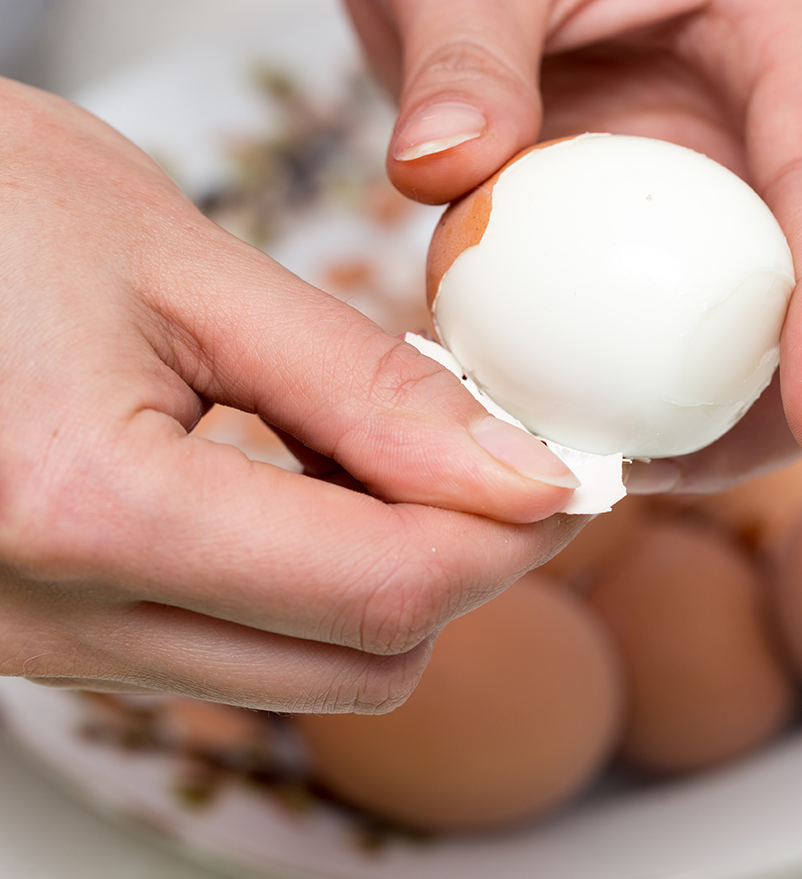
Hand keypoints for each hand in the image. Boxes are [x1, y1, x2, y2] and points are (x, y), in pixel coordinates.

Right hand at [0, 77, 582, 712]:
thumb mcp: (183, 268)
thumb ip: (363, 387)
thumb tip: (512, 471)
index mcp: (89, 510)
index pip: (386, 588)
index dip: (510, 535)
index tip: (564, 475)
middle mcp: (53, 615)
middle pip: (362, 664)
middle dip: (461, 567)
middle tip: (492, 457)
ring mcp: (42, 643)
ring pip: (305, 676)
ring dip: (387, 579)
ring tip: (390, 454)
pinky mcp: (46, 635)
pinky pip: (231, 653)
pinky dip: (307, 587)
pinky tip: (307, 486)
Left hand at [346, 0, 801, 491]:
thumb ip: (468, 52)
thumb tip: (441, 167)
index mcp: (777, 33)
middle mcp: (755, 123)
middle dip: (776, 396)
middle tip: (695, 473)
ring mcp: (700, 182)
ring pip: (727, 314)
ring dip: (692, 406)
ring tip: (620, 469)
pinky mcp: (638, 224)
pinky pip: (639, 313)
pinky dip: (607, 372)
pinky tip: (562, 417)